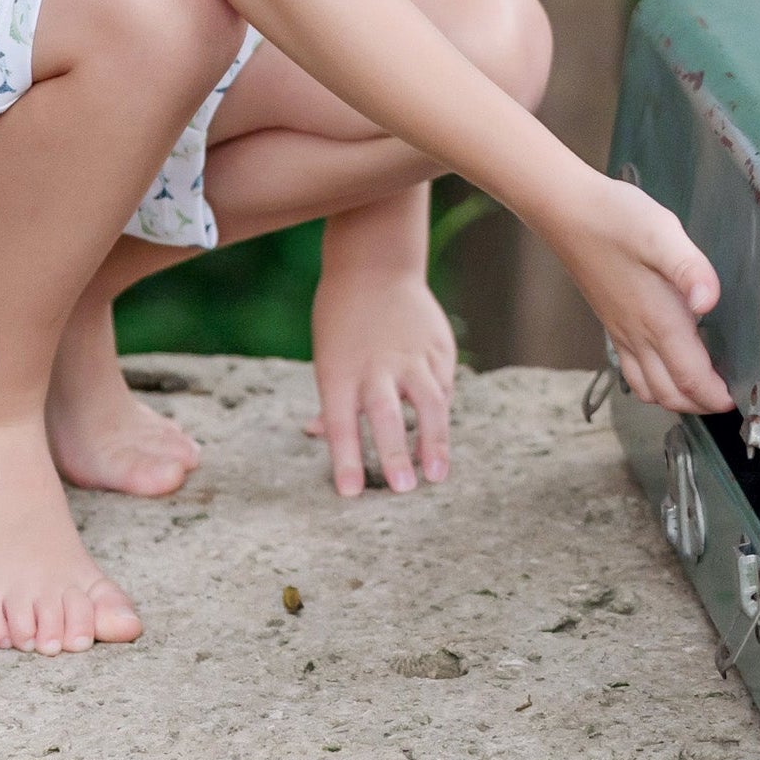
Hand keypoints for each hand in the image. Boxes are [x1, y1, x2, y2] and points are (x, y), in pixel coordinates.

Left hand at [307, 250, 456, 495]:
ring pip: (427, 402)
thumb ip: (333, 399)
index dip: (345, 458)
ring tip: (437, 475)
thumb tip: (316, 434)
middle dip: (395, 453)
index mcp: (340, 371)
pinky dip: (441, 414)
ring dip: (433, 442)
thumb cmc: (342, 321)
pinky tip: (439, 436)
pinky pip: (443, 387)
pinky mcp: (438, 348)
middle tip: (403, 489)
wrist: (374, 267)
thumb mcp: (327, 358)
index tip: (350, 493)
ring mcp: (411, 354)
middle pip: (386, 414)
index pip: (341, 422)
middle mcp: (376, 365)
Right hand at [546, 176, 733, 413]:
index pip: (690, 378)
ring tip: (700, 390)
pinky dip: (652, 384)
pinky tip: (664, 366)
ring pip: (648, 388)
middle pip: (670, 394)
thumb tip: (708, 304)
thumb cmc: (615, 219)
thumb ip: (690, 269)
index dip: (715, 397)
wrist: (566, 212)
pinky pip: (631, 372)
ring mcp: (621, 332)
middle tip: (725, 399)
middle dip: (699, 405)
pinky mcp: (611, 323)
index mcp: (657, 319)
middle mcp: (638, 334)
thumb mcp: (661, 233)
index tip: (737, 400)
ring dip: (676, 399)